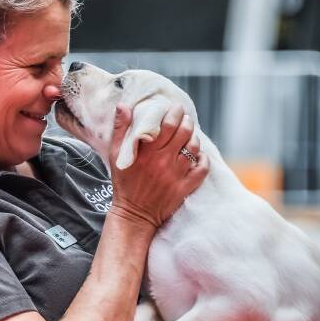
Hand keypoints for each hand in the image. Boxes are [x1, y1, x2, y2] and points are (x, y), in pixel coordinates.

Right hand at [108, 104, 207, 229]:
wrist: (133, 215)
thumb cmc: (124, 183)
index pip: (168, 124)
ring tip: (190, 134)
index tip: (176, 108)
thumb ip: (120, 129)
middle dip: (187, 121)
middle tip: (185, 118)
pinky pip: (202, 169)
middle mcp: (163, 162)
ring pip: (194, 148)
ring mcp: (176, 175)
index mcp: (148, 152)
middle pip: (184, 132)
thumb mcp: (116, 155)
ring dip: (194, 137)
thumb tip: (123, 105)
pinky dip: (203, 159)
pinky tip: (199, 155)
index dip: (175, 113)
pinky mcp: (184, 188)